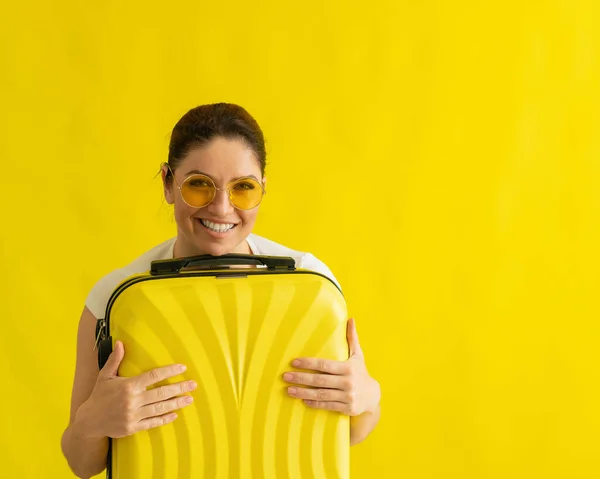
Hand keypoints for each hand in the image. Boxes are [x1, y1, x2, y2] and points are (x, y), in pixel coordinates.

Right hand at [76, 340, 196, 438]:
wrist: (88, 421)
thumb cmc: (99, 396)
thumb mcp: (105, 376)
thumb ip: (115, 360)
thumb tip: (120, 342)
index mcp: (128, 386)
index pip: (153, 376)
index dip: (170, 371)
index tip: (182, 367)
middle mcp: (132, 400)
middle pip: (161, 393)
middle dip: (179, 388)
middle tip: (193, 385)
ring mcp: (133, 415)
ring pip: (159, 408)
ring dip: (176, 403)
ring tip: (189, 399)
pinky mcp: (132, 428)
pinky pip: (152, 423)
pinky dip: (164, 419)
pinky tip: (175, 415)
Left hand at [283, 318, 380, 415]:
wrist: (373, 396)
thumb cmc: (361, 372)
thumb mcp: (358, 355)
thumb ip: (352, 338)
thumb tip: (350, 319)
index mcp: (348, 368)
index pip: (324, 365)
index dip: (308, 363)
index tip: (294, 362)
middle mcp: (348, 382)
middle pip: (320, 380)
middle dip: (301, 378)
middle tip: (285, 376)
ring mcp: (347, 396)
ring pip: (321, 394)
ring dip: (303, 392)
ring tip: (289, 390)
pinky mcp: (347, 408)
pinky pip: (327, 405)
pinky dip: (314, 403)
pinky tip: (302, 401)